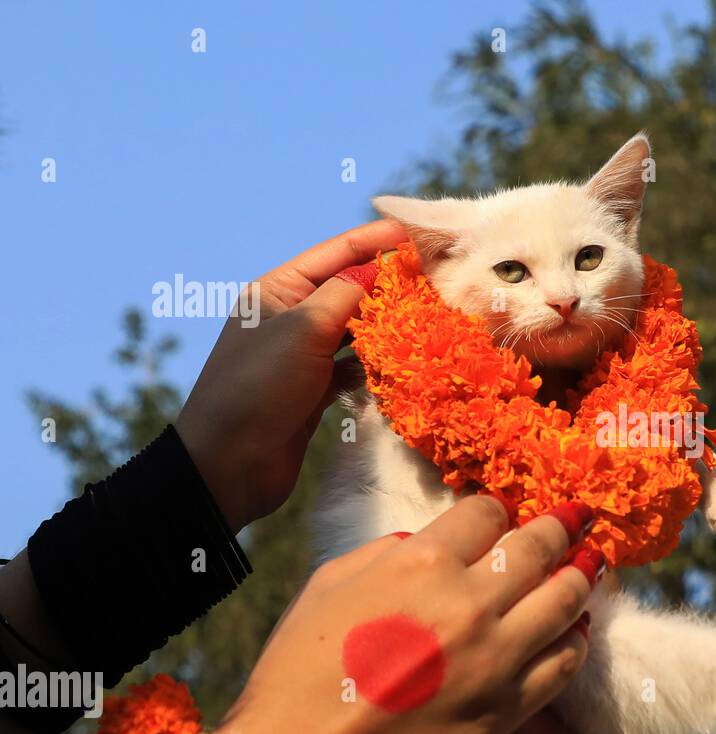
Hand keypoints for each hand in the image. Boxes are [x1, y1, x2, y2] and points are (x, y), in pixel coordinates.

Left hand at [175, 219, 407, 531]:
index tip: (415, 234)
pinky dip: (376, 361)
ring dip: (386, 322)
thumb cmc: (258, 386)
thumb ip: (345, 294)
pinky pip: (353, 366)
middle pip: (347, 288)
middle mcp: (290, 317)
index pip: (335, 254)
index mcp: (277, 291)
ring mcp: (302, 356)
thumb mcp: (303, 330)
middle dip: (387, 281)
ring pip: (354, 329)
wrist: (229, 464)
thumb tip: (379, 270)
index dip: (375, 241)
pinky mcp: (314, 390)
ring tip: (427, 312)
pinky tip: (403, 359)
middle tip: (434, 273)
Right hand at [215, 495, 604, 733]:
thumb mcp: (332, 583)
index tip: (504, 514)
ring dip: (582, 574)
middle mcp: (469, 604)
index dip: (498, 508)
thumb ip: (390, 551)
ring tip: (591, 562)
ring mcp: (495, 659)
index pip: (486, 513)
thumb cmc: (299, 670)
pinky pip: (562, 664)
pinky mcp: (507, 709)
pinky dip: (575, 640)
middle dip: (560, 526)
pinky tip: (577, 628)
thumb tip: (431, 543)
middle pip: (537, 548)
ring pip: (563, 600)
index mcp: (421, 563)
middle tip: (576, 517)